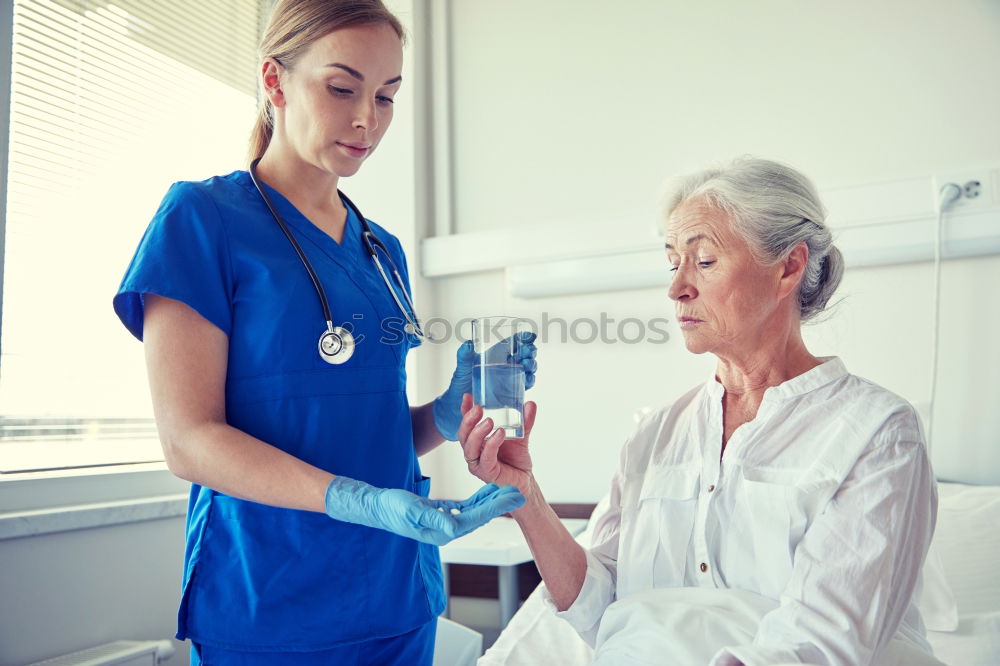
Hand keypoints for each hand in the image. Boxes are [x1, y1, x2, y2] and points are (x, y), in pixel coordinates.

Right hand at [325, 476, 524, 545]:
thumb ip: (433, 519)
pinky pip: (465, 507)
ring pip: (475, 511)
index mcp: (442, 531)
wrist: (377, 507)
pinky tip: (488, 490)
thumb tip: (455, 527)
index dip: (495, 507)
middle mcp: (446, 530)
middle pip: (480, 516)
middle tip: (520, 491)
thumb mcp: (411, 512)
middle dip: (500, 503)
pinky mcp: (441, 513)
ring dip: (492, 501)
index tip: (512, 496)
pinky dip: (478, 499)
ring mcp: (444, 522)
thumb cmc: (391, 509)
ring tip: (509, 489)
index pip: (475, 518)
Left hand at [433, 332, 536, 439]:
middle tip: (527, 352)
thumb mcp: (462, 367)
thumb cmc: (460, 383)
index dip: (523, 337)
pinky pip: (525, 385)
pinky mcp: (511, 392)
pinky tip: (528, 379)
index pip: (513, 342)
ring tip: (527, 365)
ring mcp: (510, 378)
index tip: (529, 336)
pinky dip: (529, 381)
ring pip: (527, 368)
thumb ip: (464, 355)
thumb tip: (468, 344)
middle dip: (529, 351)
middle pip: (524, 354)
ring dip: (531, 365)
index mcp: (496, 355)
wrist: (458, 406)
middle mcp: (505, 365)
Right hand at [458, 393, 536, 497]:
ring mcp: (478, 464)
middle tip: (478, 408)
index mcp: (478, 442)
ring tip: (489, 421)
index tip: (468, 396)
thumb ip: (525, 421)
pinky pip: (485, 458)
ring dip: (477, 432)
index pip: (467, 424)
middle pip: (463, 435)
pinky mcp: (487, 473)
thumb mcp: (520, 437)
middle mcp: (474, 452)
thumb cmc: (516, 462)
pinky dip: (491, 444)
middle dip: (468, 420)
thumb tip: (530, 404)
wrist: (525, 483)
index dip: (464, 410)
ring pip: (469, 447)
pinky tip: (499, 434)